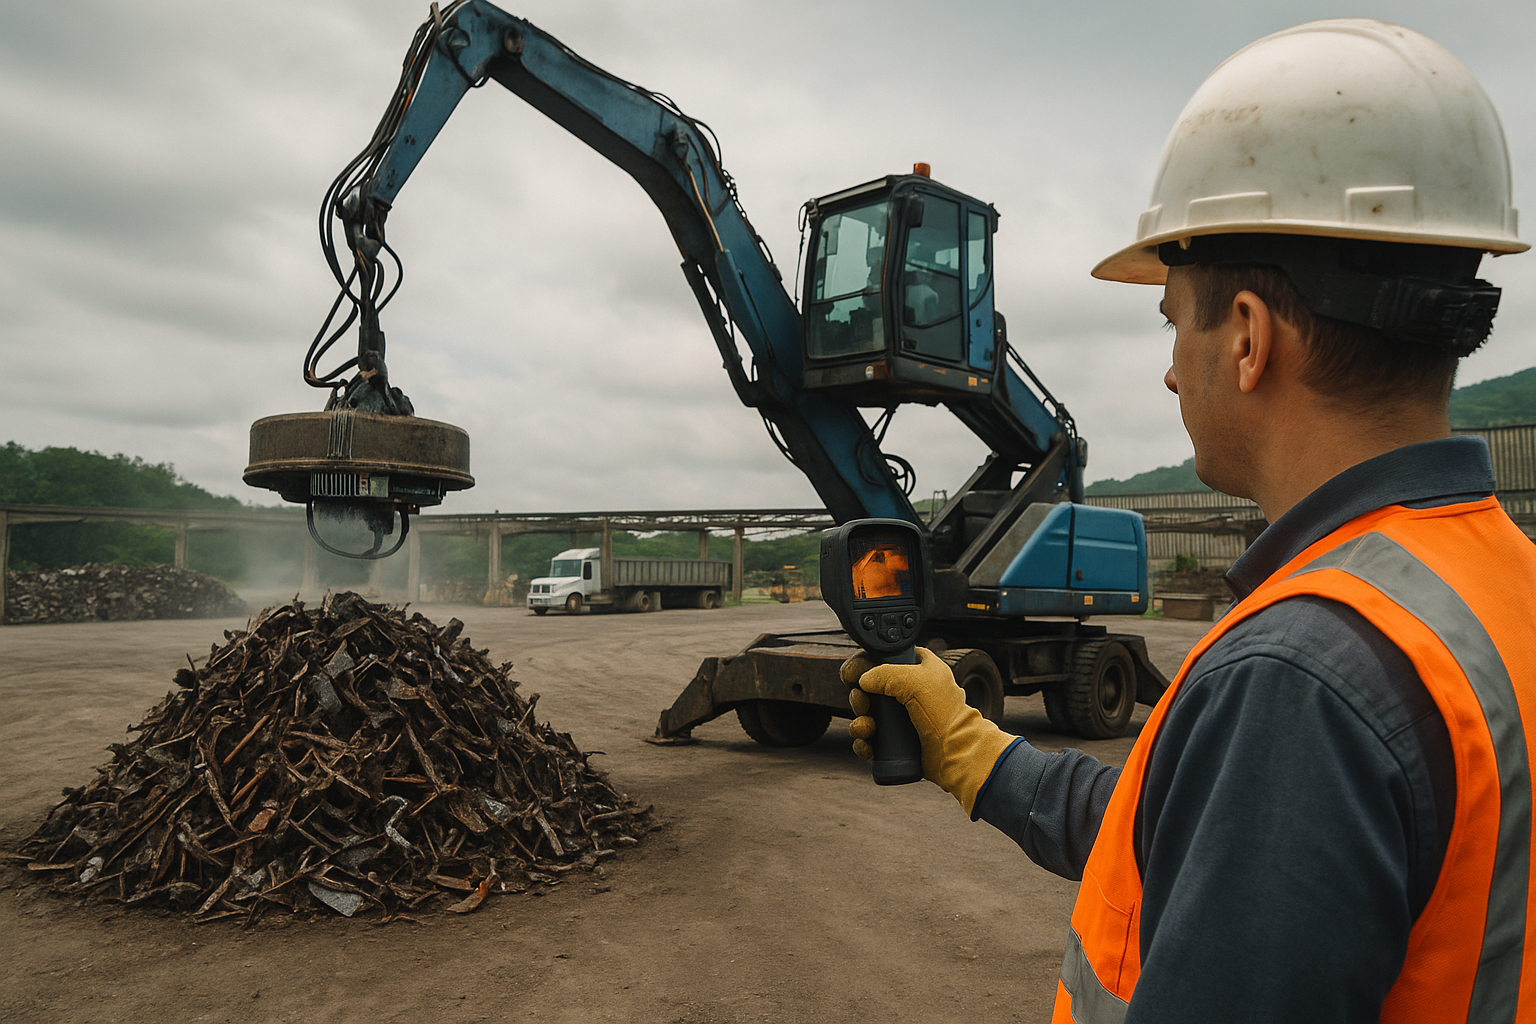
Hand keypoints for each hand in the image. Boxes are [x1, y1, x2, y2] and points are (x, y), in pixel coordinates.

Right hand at [842, 647, 1017, 812]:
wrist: (956, 753)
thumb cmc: (944, 713)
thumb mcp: (915, 679)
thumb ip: (884, 672)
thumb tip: (863, 681)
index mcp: (917, 669)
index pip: (884, 658)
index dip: (865, 664)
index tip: (854, 674)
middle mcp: (908, 692)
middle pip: (869, 689)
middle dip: (859, 697)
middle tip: (863, 704)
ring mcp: (902, 719)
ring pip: (867, 716)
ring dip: (859, 722)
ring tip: (867, 728)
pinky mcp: (896, 743)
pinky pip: (870, 741)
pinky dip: (863, 743)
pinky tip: (867, 745)